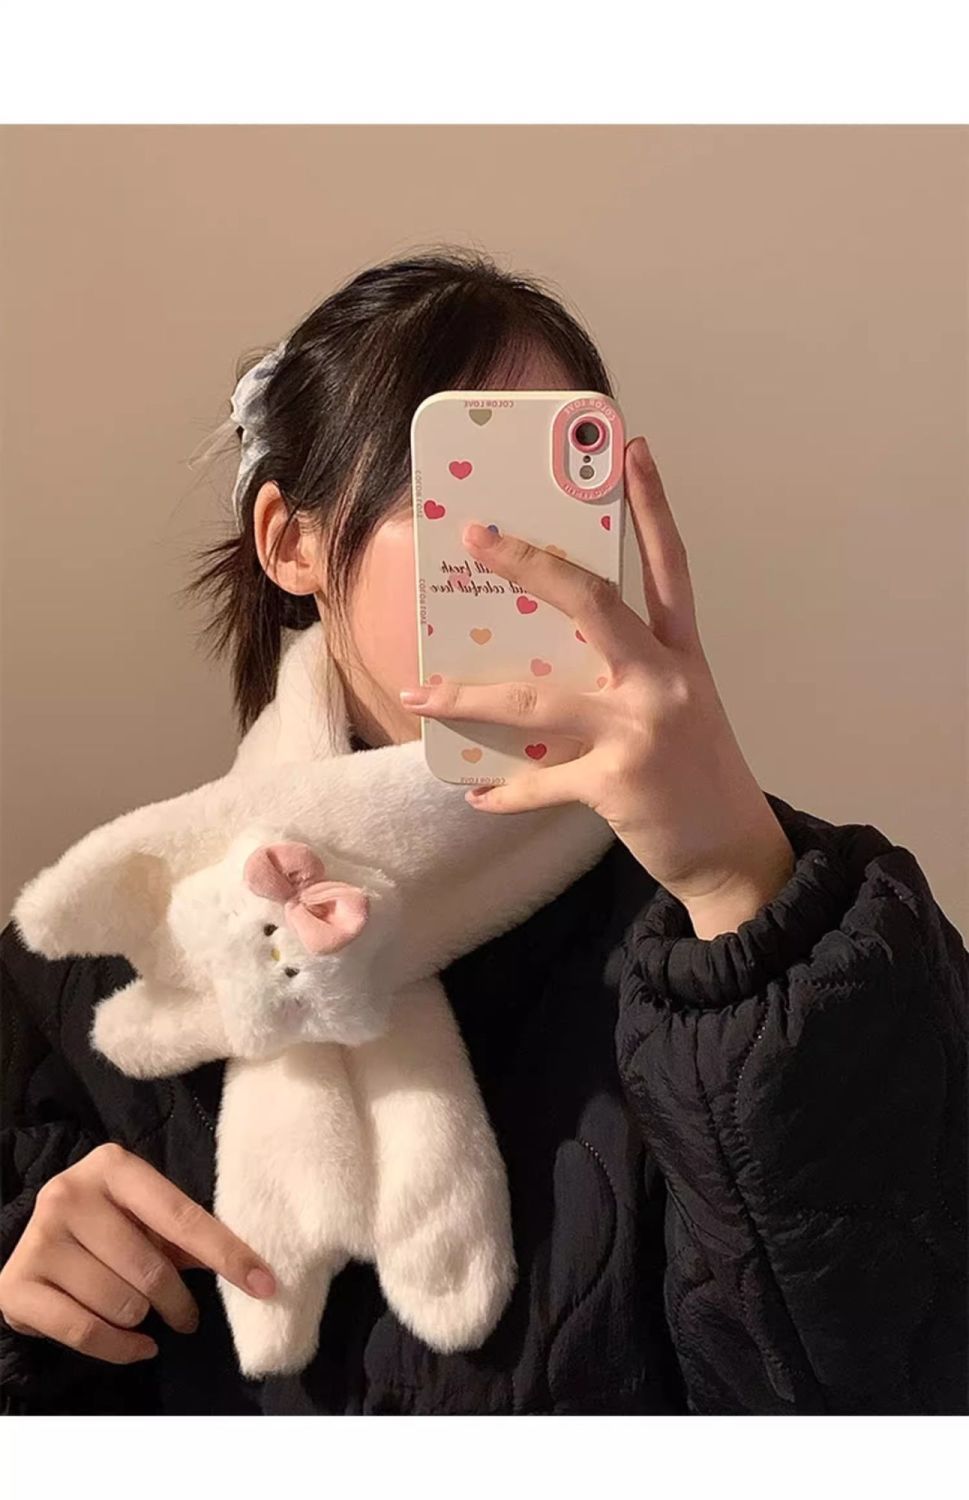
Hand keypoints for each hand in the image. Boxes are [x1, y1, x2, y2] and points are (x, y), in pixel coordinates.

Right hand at [0, 1142, 276, 1364]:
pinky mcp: (16, 1285)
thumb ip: (188, 1238)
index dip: (227, 1254)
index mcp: (112, 1166)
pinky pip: (86, 1332)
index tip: (265, 1284)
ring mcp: (39, 1239)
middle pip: (151, 1269)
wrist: (29, 1246)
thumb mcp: (144, 1219)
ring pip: (121, 1303)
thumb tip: (254, 1271)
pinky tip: (137, 1346)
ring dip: (143, 1320)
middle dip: (178, 1302)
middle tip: (187, 1316)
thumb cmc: (104, 1228)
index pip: (182, 1216)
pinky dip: (120, 1348)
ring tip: (143, 1314)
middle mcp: (70, 1194)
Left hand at [400, 435, 794, 935]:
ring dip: (470, 696)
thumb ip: (627, 674)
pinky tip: (474, 792)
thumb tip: (541, 657)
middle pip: (594, 603)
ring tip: (419, 696)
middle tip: (478, 535)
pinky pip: (541, 780)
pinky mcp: (620, 783)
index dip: (653, 504)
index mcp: (682, 655)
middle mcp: (665, 680)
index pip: (669, 565)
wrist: (734, 855)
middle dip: (531, 565)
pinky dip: (503, 790)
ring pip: (538, 698)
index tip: (631, 450)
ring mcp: (642, 729)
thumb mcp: (678, 708)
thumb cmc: (697, 775)